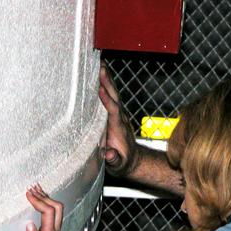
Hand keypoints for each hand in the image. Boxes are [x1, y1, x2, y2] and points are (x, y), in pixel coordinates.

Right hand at [25, 185, 70, 230]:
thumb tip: (30, 225)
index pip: (48, 212)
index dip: (39, 201)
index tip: (28, 195)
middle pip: (56, 207)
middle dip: (44, 196)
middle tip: (31, 189)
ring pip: (56, 209)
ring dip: (46, 198)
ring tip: (35, 190)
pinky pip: (52, 214)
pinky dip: (45, 205)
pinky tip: (38, 203)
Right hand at [99, 61, 139, 176]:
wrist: (132, 160)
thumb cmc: (122, 162)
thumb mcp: (118, 165)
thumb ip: (114, 160)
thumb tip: (109, 155)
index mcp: (118, 129)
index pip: (113, 112)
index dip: (107, 101)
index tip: (100, 90)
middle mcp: (119, 118)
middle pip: (114, 97)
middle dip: (107, 83)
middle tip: (100, 68)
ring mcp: (118, 114)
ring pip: (112, 94)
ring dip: (106, 79)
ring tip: (99, 64)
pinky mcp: (114, 113)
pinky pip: (110, 96)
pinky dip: (105, 84)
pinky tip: (100, 73)